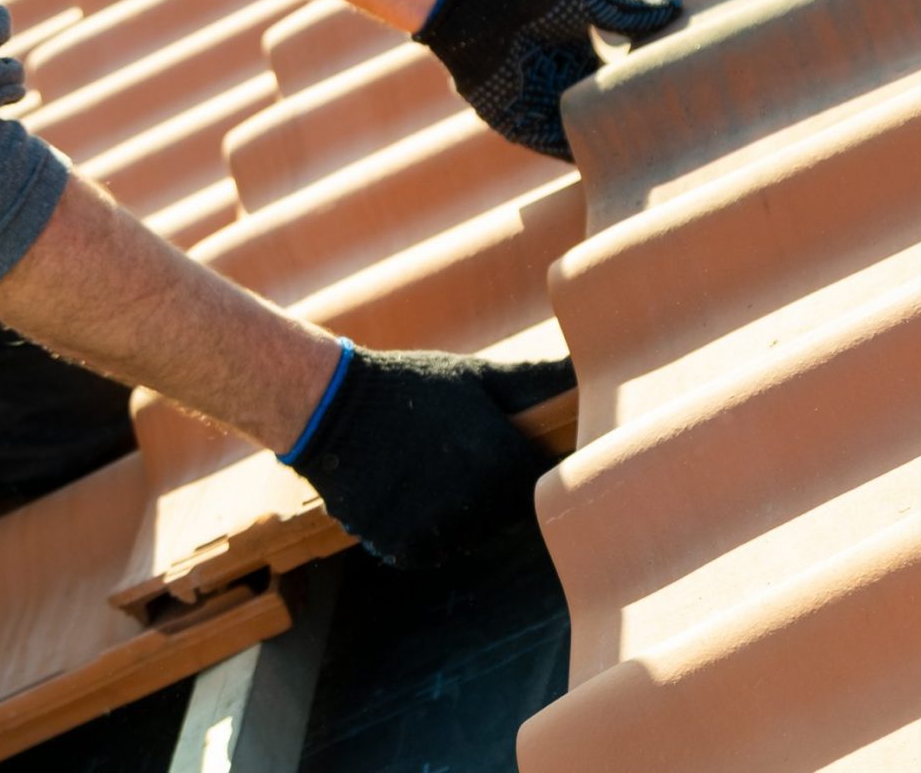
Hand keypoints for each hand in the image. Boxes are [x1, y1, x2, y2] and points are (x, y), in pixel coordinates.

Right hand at [280, 342, 574, 567]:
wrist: (331, 406)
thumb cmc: (411, 385)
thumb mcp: (477, 376)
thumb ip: (537, 381)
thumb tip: (589, 368)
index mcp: (504, 461)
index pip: (539, 488)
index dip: (517, 470)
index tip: (494, 452)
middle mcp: (477, 502)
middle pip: (502, 516)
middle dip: (487, 494)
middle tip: (451, 459)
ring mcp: (439, 528)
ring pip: (465, 537)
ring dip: (452, 517)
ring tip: (423, 475)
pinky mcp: (403, 547)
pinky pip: (427, 552)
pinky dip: (417, 533)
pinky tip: (400, 495)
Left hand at [414, 0, 682, 160]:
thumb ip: (630, 12)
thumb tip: (675, 5)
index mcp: (577, 52)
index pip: (616, 81)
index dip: (640, 91)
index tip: (673, 104)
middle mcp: (559, 80)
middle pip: (599, 112)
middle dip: (625, 126)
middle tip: (667, 143)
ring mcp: (537, 102)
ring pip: (577, 134)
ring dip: (602, 147)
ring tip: (644, 162)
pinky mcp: (514, 121)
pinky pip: (548, 146)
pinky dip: (573, 155)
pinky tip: (603, 164)